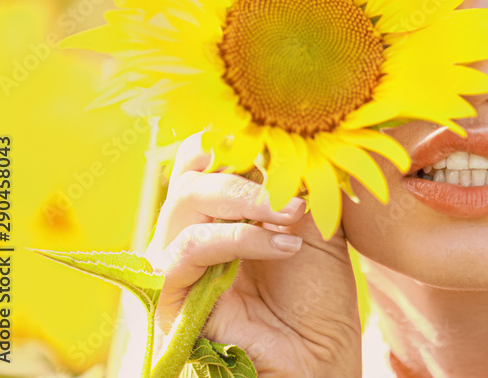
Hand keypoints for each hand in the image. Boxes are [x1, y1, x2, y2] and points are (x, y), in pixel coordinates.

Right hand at [144, 133, 361, 376]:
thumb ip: (300, 181)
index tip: (272, 133)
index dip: (227, 138)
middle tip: (295, 194)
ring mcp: (175, 261)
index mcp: (218, 210)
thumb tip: (296, 135)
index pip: (202, 156)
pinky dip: (239, 239)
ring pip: (186, 200)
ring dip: (246, 202)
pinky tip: (283, 247)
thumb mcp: (316, 223)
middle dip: (247, 174)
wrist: (318, 357)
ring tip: (292, 219)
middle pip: (193, 172)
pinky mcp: (168, 295)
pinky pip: (189, 248)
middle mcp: (189, 230)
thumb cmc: (316, 295)